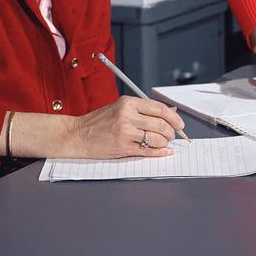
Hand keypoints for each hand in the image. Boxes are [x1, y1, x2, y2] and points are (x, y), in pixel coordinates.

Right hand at [66, 96, 184, 157]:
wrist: (77, 135)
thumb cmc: (98, 121)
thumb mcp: (120, 107)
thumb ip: (143, 109)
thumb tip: (170, 112)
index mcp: (128, 103)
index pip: (160, 109)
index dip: (174, 117)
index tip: (179, 124)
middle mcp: (127, 116)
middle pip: (160, 124)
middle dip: (171, 132)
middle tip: (172, 136)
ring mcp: (125, 132)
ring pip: (156, 138)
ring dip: (165, 142)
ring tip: (164, 143)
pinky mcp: (122, 147)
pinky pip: (147, 151)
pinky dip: (159, 152)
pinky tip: (164, 152)